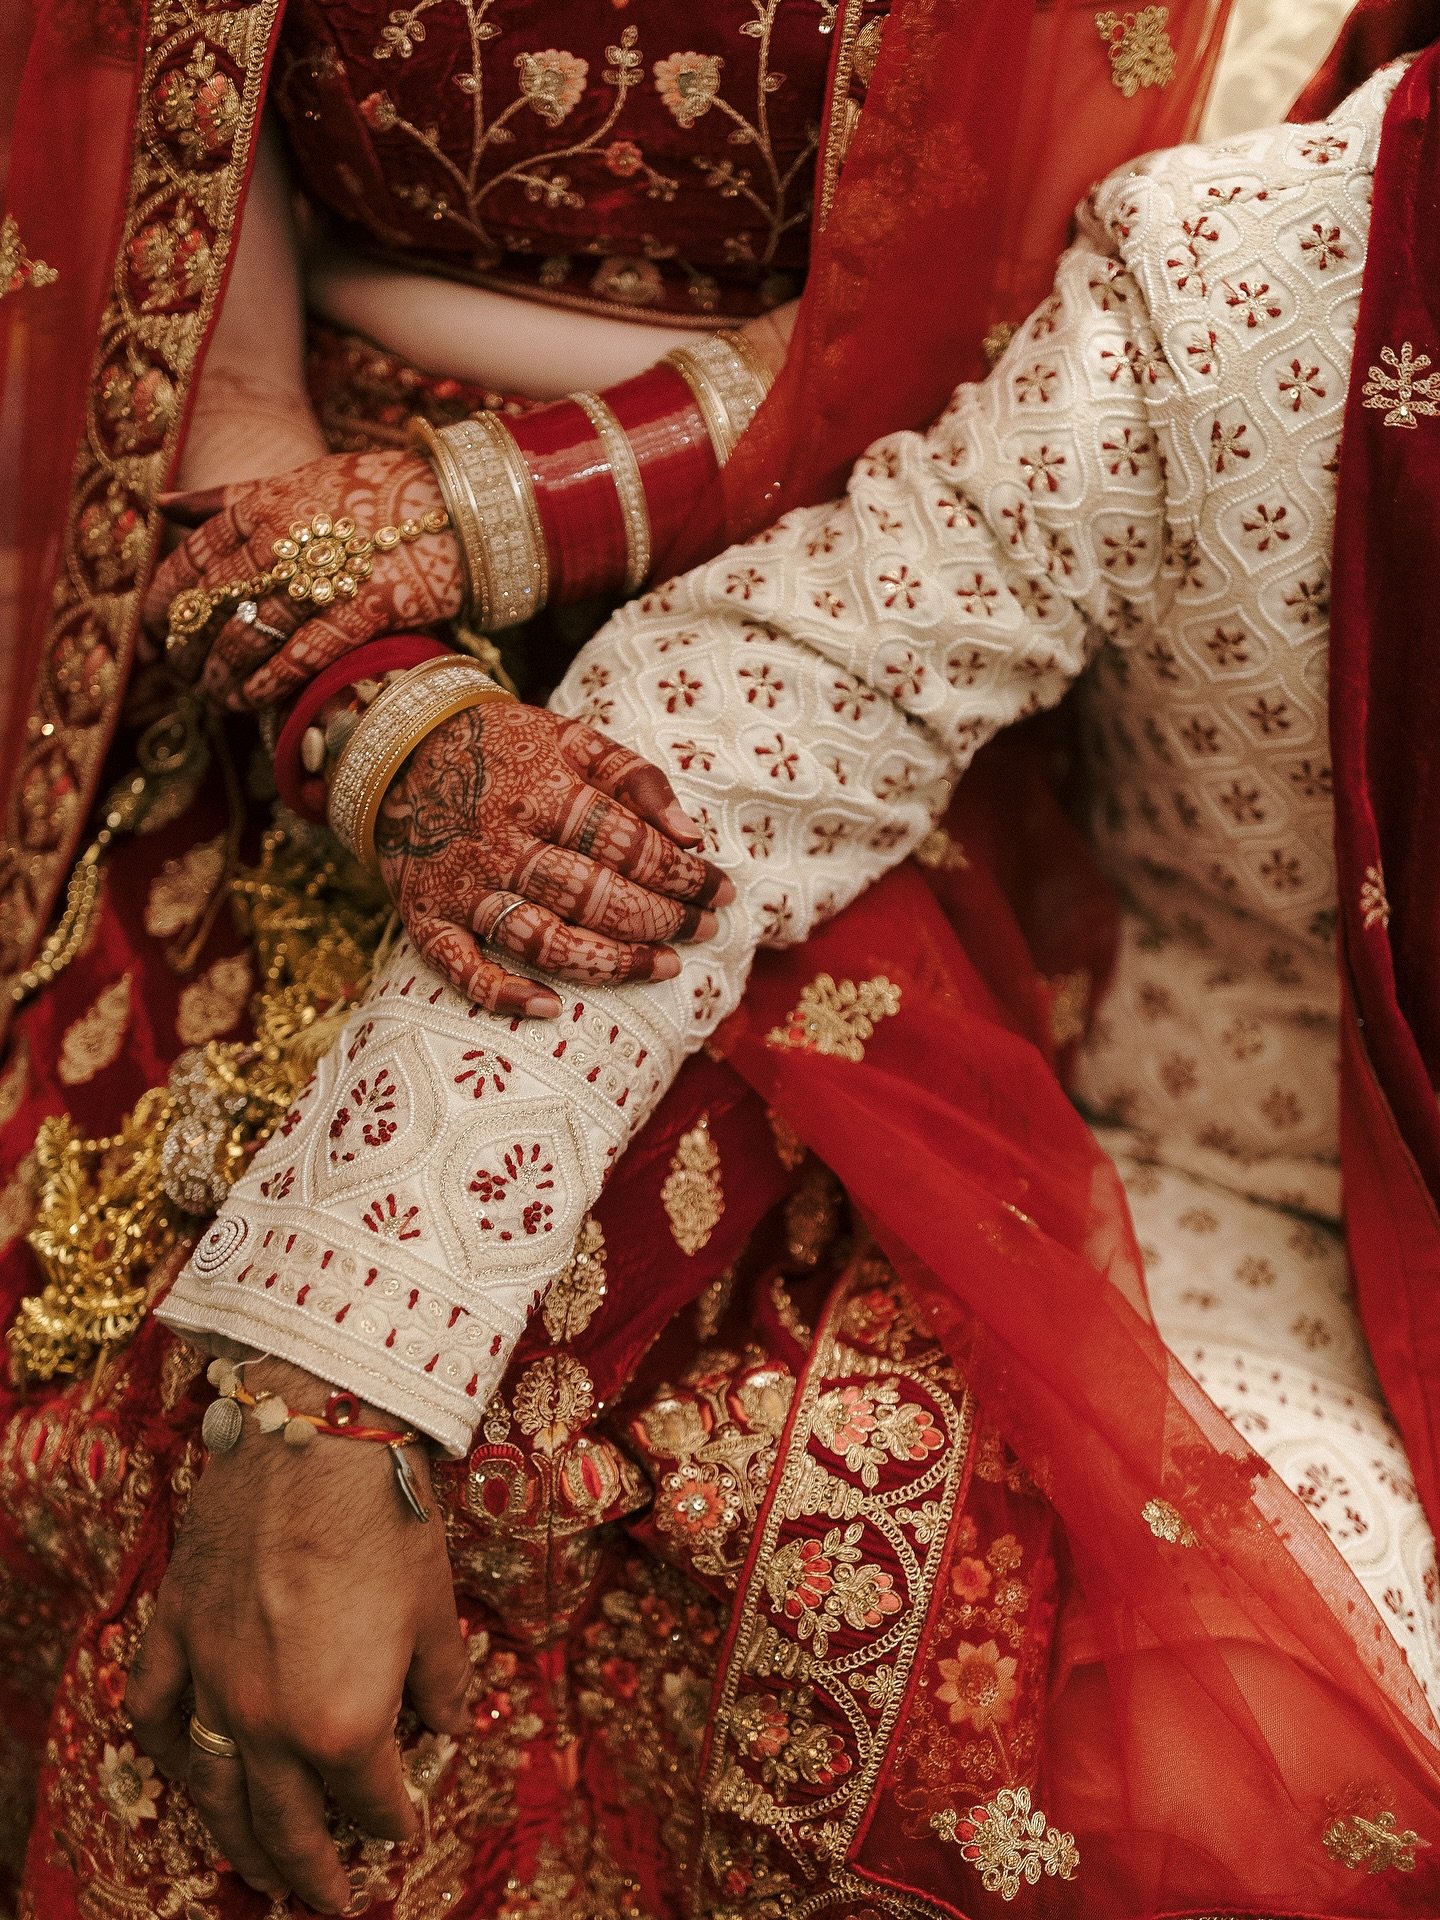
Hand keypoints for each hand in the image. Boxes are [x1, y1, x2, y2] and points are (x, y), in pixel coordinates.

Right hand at [126, 1358, 467, 1913]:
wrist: (319, 1435)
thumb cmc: (391, 1518)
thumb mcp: (437, 1610)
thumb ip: (445, 1683)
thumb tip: (452, 1726)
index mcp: (342, 1723)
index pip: (371, 1801)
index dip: (395, 1820)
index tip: (405, 1826)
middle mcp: (266, 1720)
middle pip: (284, 1824)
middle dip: (312, 1872)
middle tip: (327, 1901)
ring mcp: (210, 1679)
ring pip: (213, 1789)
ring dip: (237, 1838)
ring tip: (258, 1870)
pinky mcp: (175, 1631)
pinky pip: (153, 1712)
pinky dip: (165, 1747)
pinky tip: (182, 1766)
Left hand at [142, 450, 462, 710]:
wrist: (460, 506)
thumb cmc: (378, 492)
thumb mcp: (299, 479)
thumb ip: (229, 497)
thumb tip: (160, 506)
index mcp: (265, 503)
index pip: (193, 556)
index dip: (163, 597)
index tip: (151, 627)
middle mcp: (285, 541)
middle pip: (212, 601)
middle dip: (187, 644)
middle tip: (178, 672)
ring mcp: (323, 578)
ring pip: (248, 635)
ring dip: (222, 671)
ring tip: (213, 693)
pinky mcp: (364, 611)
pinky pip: (301, 655)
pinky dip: (268, 682)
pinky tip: (251, 699)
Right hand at [377, 700, 733, 1015]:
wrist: (399, 749)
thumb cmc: (504, 747)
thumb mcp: (570, 738)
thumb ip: (634, 778)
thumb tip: (692, 835)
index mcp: (540, 792)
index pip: (628, 844)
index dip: (683, 873)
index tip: (722, 891)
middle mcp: (501, 844)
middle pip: (595, 897)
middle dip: (662, 919)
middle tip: (705, 930)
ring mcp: (462, 887)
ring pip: (543, 939)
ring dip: (608, 963)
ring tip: (663, 967)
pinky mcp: (426, 919)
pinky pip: (461, 969)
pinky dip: (502, 994)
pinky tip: (551, 1008)